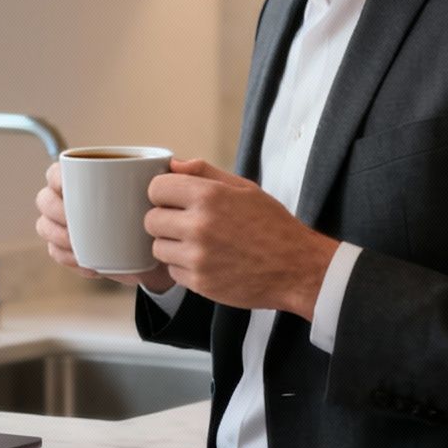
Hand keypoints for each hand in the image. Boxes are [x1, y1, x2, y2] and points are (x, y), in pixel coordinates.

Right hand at [34, 162, 178, 292]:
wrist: (173, 247)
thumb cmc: (171, 212)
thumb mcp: (181, 192)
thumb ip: (186, 174)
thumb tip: (178, 163)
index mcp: (92, 175)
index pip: (58, 170)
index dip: (55, 179)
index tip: (68, 190)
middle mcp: (76, 198)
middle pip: (46, 199)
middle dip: (55, 212)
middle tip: (75, 224)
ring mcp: (73, 225)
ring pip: (46, 226)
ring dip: (58, 235)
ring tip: (79, 244)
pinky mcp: (76, 250)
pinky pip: (58, 253)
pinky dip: (68, 258)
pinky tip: (88, 263)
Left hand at [144, 159, 337, 318]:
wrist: (297, 269)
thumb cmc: (272, 226)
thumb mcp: (245, 188)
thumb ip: (205, 173)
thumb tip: (173, 164)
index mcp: (210, 196)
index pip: (156, 188)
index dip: (163, 193)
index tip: (174, 200)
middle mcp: (199, 226)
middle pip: (151, 220)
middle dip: (164, 220)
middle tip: (185, 223)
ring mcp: (198, 257)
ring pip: (157, 248)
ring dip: (172, 246)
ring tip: (198, 244)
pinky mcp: (199, 283)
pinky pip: (172, 272)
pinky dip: (183, 268)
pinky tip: (206, 262)